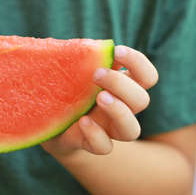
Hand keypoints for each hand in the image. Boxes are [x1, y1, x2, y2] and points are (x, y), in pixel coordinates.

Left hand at [41, 45, 158, 157]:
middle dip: (122, 84)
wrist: (48, 122)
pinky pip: (104, 147)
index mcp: (122, 89)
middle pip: (142, 101)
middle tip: (97, 74)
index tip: (118, 51)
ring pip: (132, 130)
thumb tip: (88, 47)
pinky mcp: (91, 144)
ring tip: (99, 97)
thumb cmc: (66, 90)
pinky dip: (96, 134)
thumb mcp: (73, 72)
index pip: (147, 77)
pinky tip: (82, 121)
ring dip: (119, 111)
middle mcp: (121, 110)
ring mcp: (108, 130)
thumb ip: (83, 59)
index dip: (138, 63)